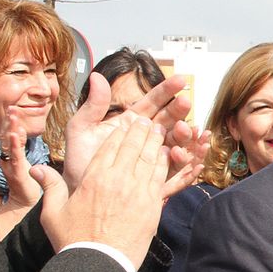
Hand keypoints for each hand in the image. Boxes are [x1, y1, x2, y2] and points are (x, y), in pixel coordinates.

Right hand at [0, 107, 43, 218]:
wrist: (25, 204)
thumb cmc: (28, 183)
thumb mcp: (27, 161)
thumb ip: (22, 149)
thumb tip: (22, 133)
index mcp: (12, 155)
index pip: (10, 135)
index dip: (11, 122)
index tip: (14, 110)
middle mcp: (8, 158)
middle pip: (7, 136)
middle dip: (9, 121)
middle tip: (11, 108)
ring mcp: (11, 165)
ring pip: (9, 144)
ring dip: (11, 128)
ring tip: (13, 115)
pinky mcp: (17, 173)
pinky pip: (15, 157)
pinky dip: (14, 146)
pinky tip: (15, 136)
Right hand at [36, 117, 168, 266]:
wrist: (99, 265)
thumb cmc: (73, 241)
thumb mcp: (53, 213)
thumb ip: (49, 187)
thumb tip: (37, 168)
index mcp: (93, 178)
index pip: (109, 147)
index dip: (118, 133)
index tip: (124, 123)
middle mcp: (117, 180)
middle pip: (131, 147)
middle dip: (138, 130)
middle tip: (145, 119)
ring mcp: (137, 191)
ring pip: (149, 157)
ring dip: (154, 141)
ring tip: (158, 129)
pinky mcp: (152, 205)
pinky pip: (160, 176)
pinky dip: (164, 162)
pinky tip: (166, 153)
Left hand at [66, 73, 200, 197]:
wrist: (76, 194)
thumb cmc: (77, 162)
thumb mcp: (81, 130)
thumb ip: (92, 106)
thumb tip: (97, 77)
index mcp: (130, 123)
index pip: (152, 103)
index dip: (166, 91)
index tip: (179, 80)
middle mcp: (145, 139)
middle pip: (168, 122)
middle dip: (179, 111)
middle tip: (185, 103)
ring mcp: (152, 159)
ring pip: (176, 144)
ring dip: (184, 136)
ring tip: (186, 130)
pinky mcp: (156, 180)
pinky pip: (177, 173)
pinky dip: (188, 166)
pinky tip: (196, 161)